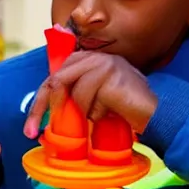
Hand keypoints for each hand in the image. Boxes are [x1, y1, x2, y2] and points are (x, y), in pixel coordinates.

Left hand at [24, 51, 157, 138]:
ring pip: (71, 91)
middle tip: (32, 132)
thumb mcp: (95, 99)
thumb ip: (76, 95)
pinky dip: (94, 114)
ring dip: (80, 112)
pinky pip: (86, 99)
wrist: (157, 112)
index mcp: (89, 59)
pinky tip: (109, 113)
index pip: (55, 76)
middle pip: (56, 80)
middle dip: (42, 107)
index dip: (40, 101)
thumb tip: (49, 110)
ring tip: (97, 117)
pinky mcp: (108, 74)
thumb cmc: (126, 109)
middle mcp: (94, 56)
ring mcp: (102, 63)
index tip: (31, 126)